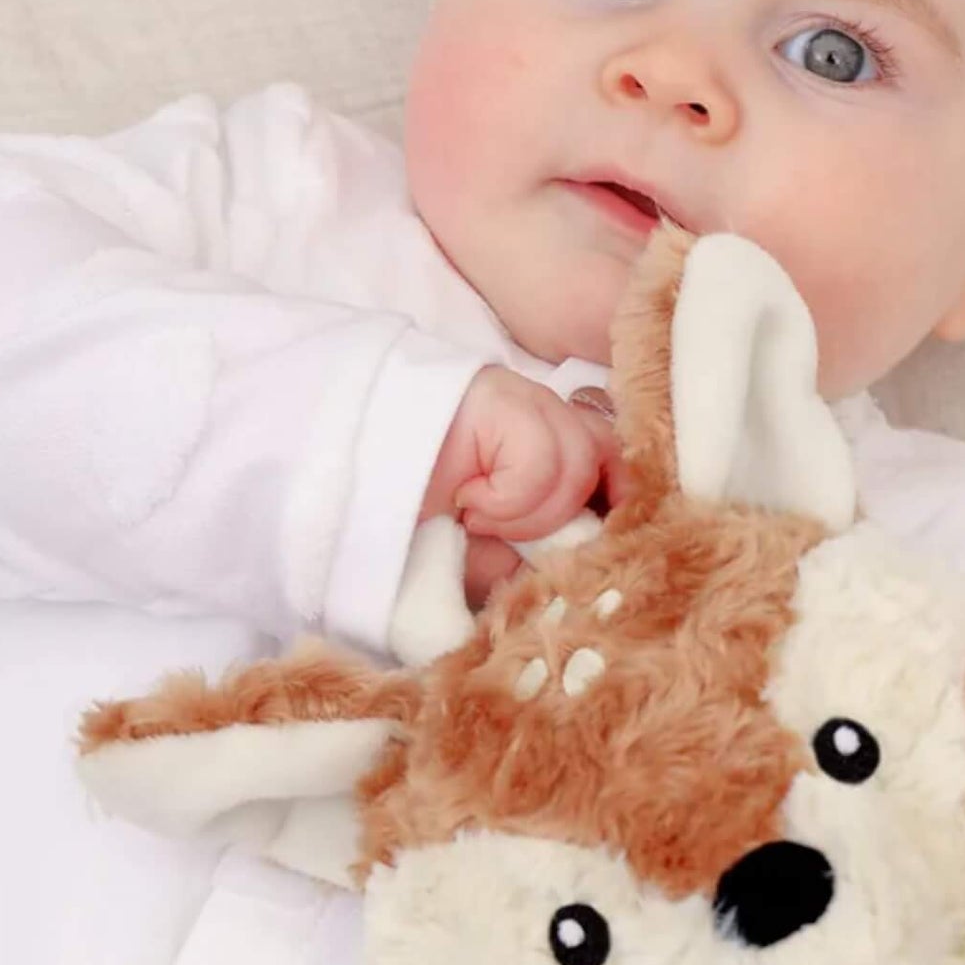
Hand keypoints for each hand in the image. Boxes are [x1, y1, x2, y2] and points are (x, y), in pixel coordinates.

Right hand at [422, 368, 621, 605]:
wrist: (341, 492)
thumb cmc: (412, 526)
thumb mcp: (487, 558)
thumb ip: (539, 558)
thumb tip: (588, 568)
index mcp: (546, 443)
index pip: (613, 458)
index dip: (623, 497)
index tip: (618, 537)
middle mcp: (540, 413)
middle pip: (604, 456)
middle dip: (571, 513)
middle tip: (515, 536)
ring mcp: (519, 399)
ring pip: (579, 460)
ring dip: (534, 512)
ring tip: (479, 518)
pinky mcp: (494, 396)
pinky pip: (541, 457)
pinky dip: (510, 498)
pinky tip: (468, 501)